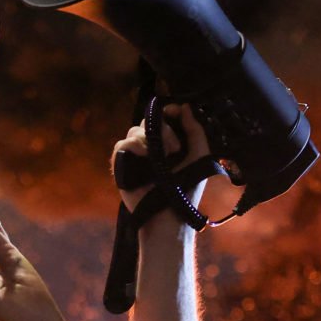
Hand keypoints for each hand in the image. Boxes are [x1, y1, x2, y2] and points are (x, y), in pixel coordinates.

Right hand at [111, 102, 213, 216]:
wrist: (169, 214)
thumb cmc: (187, 188)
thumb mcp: (199, 155)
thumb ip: (195, 130)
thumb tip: (185, 106)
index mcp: (169, 144)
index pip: (164, 118)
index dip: (168, 111)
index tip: (174, 112)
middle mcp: (152, 148)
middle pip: (149, 121)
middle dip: (163, 128)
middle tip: (174, 147)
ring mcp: (136, 157)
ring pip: (134, 130)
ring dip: (149, 138)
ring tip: (163, 156)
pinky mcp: (123, 166)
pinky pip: (122, 144)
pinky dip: (132, 145)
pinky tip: (144, 154)